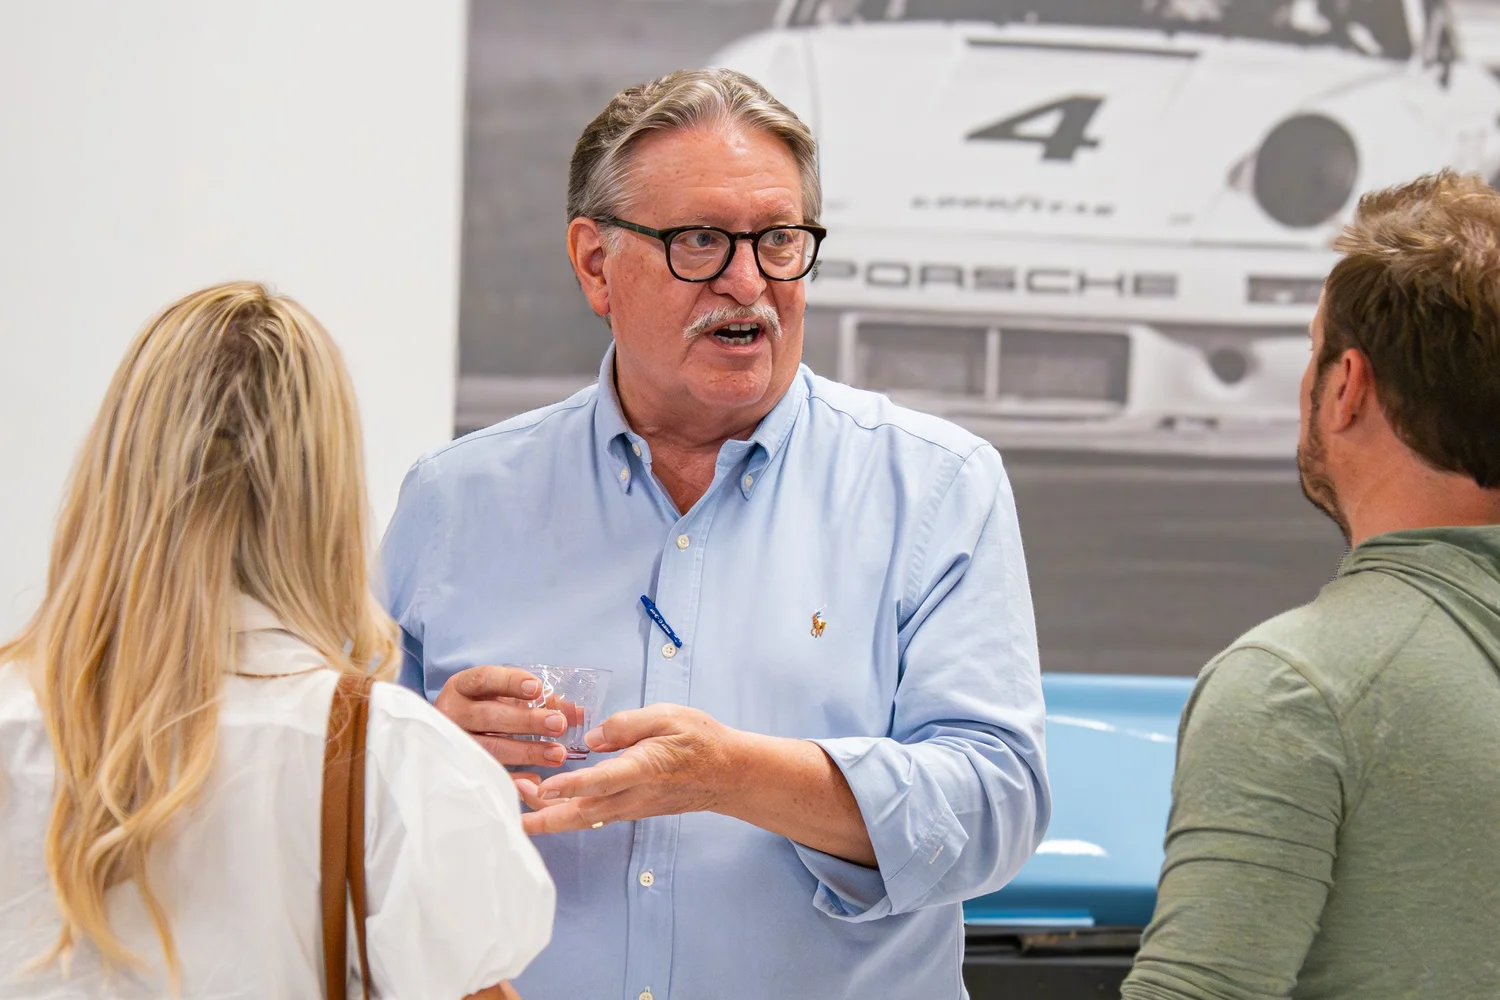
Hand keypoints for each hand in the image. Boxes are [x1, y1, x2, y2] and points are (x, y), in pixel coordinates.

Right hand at [434, 664, 573, 767]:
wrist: (440, 734)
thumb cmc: (479, 707)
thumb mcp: (497, 695)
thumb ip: (530, 698)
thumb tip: (572, 710)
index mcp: (461, 687)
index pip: (484, 679)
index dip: (511, 682)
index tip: (537, 688)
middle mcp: (452, 713)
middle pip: (490, 716)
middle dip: (527, 721)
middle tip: (559, 724)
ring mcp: (452, 743)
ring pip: (490, 748)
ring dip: (527, 751)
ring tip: (557, 754)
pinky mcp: (458, 767)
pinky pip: (486, 774)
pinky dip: (513, 777)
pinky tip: (536, 778)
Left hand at [516, 704, 743, 834]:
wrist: (728, 774)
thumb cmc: (701, 740)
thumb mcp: (669, 716)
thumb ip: (628, 724)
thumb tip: (592, 739)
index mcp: (644, 767)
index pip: (601, 780)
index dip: (570, 785)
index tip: (541, 788)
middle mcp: (635, 794)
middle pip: (583, 813)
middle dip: (545, 817)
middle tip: (511, 817)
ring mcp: (634, 806)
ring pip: (586, 819)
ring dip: (551, 818)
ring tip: (519, 809)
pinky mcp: (633, 809)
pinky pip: (596, 816)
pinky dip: (570, 815)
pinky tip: (550, 808)